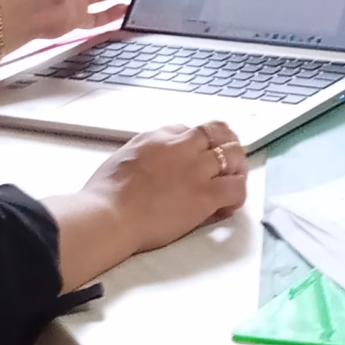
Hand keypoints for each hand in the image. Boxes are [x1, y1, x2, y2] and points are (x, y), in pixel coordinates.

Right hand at [50, 121, 248, 286]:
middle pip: (219, 133)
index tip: (200, 155)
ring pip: (234, 156)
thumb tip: (158, 154)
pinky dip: (237, 195)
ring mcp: (197, 170)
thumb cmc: (107, 194)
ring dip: (237, 167)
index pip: (192, 129)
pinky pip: (236, 188)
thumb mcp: (123, 155)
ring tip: (232, 181)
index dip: (200, 142)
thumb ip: (146, 149)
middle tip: (228, 162)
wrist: (110, 214)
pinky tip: (226, 206)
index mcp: (160, 137)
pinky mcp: (206, 195)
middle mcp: (183, 147)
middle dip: (227, 145)